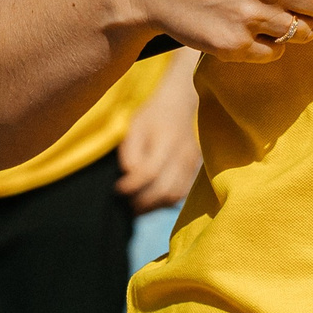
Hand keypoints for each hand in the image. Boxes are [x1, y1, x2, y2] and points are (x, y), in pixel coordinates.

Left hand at [114, 56, 200, 215]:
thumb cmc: (152, 115)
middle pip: (164, 188)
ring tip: (137, 206)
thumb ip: (130, 151)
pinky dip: (165, 202)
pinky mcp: (194, 169)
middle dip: (142, 201)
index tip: (117, 189)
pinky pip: (182, 193)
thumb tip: (128, 174)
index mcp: (167, 140)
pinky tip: (152, 201)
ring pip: (174, 195)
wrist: (178, 105)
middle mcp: (183, 154)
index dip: (131, 185)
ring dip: (154, 206)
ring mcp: (191, 164)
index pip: (149, 172)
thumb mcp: (134, 126)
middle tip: (126, 204)